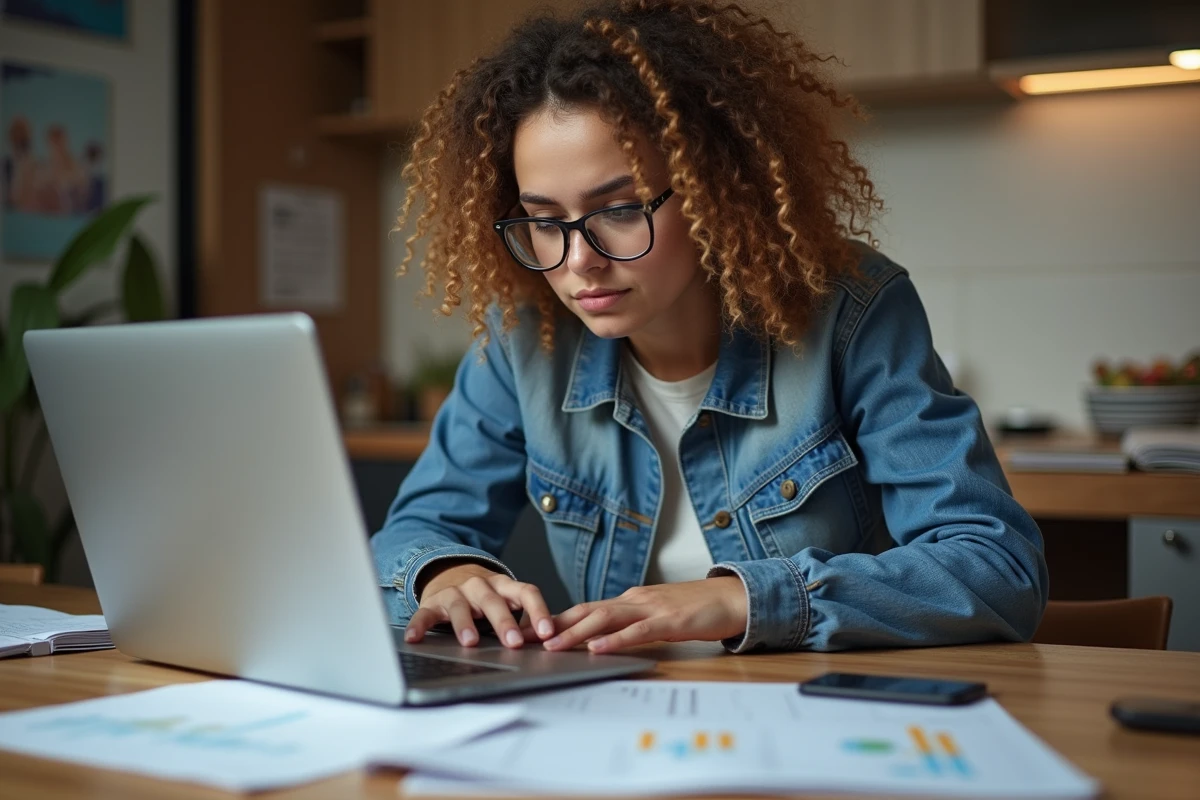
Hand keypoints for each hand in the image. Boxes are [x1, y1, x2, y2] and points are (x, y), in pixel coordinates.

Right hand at [406, 562, 554, 649]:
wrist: (448, 573)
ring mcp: (455, 593)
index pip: (527, 592)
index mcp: (504, 586)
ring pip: (460, 606)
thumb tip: (551, 643)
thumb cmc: (486, 598)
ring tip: (470, 642)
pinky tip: (414, 639)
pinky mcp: (432, 603)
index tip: (548, 633)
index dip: (539, 611)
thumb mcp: (507, 602)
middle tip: (514, 642)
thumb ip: (526, 620)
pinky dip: (419, 626)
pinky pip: (424, 614)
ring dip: (465, 624)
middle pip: (494, 601)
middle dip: (504, 622)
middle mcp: (480, 586)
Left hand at [543, 577, 747, 652]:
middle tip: (526, 639)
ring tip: (552, 646)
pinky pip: (638, 631)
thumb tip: (604, 638)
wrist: (733, 598)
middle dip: (555, 625)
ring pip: (606, 618)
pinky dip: (615, 639)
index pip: (586, 609)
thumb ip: (632, 624)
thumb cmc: (697, 609)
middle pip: (587, 610)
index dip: (557, 620)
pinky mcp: (670, 620)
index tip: (529, 632)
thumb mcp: (657, 616)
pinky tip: (598, 648)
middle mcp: (635, 600)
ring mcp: (652, 608)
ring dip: (576, 633)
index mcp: (630, 600)